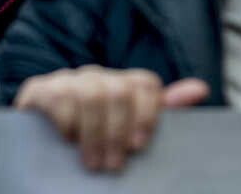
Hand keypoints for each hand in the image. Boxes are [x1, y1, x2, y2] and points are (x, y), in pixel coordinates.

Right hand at [14, 67, 208, 172]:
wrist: (43, 145)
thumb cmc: (96, 140)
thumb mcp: (130, 130)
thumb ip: (160, 111)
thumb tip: (199, 88)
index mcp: (123, 84)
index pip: (144, 83)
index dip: (146, 114)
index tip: (139, 146)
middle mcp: (97, 76)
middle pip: (118, 91)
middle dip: (118, 132)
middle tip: (114, 165)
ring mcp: (68, 79)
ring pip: (90, 95)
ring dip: (94, 134)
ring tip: (92, 163)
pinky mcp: (40, 88)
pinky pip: (58, 97)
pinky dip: (66, 123)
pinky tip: (67, 141)